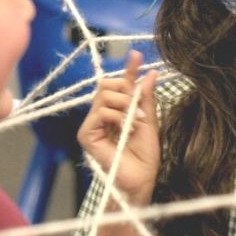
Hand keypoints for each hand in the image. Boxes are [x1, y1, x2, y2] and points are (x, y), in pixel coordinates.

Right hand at [77, 51, 159, 205]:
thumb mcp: (150, 122)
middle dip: (126, 92)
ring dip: (125, 106)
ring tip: (135, 123)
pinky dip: (116, 117)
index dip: (128, 69)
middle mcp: (101, 116)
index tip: (136, 55)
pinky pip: (99, 112)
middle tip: (139, 111)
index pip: (120, 84)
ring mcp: (92, 125)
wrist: (142, 180)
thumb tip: (150, 73)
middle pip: (107, 85)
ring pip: (103, 95)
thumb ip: (146, 98)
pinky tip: (126, 129)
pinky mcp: (86, 135)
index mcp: (117, 111)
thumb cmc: (145, 157)